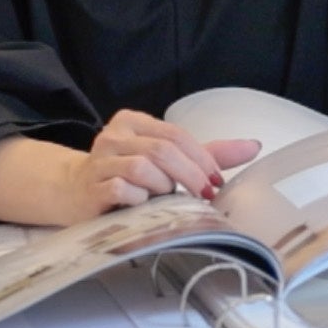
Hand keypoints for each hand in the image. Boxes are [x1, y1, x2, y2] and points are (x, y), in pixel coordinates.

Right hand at [90, 109, 260, 201]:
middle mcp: (113, 135)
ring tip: (161, 198)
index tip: (217, 181)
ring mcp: (99, 161)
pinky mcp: (91, 187)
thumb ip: (208, 152)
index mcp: (132, 121)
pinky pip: (122, 190)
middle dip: (190, 175)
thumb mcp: (166, 160)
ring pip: (144, 169)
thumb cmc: (127, 176)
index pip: (176, 134)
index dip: (201, 158)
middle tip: (204, 194)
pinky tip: (140, 206)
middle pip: (163, 150)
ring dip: (162, 188)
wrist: (73, 193)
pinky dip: (139, 200)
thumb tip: (254, 146)